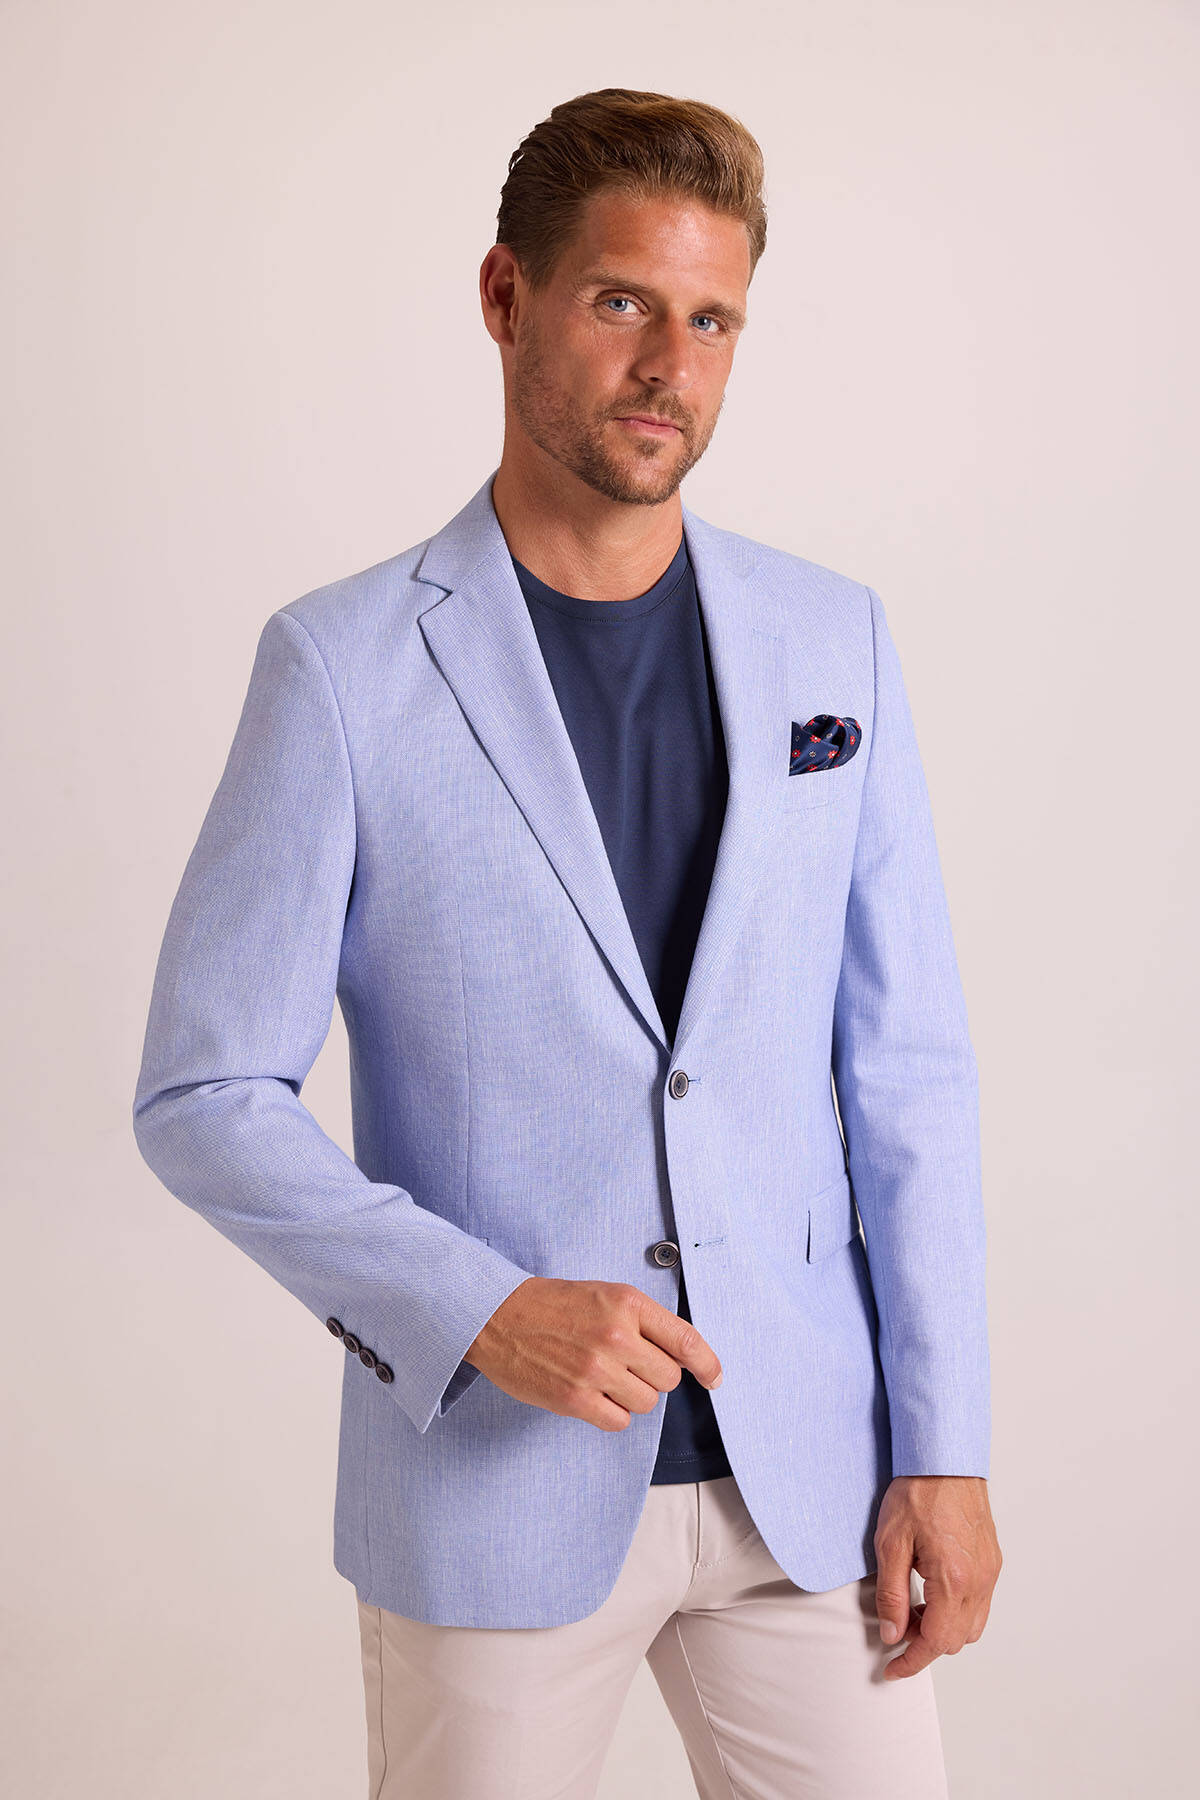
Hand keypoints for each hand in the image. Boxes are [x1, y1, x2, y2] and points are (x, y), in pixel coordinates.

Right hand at [465, 1276, 722, 1428]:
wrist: (498, 1316)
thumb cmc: (554, 1305)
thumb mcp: (605, 1295)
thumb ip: (644, 1321)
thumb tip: (683, 1357)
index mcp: (627, 1303)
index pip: (686, 1341)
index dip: (708, 1364)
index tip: (714, 1378)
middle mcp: (616, 1335)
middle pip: (668, 1378)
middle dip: (653, 1375)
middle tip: (626, 1363)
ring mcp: (595, 1369)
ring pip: (646, 1403)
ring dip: (631, 1395)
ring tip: (603, 1375)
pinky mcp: (575, 1399)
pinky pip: (619, 1421)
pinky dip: (611, 1413)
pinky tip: (592, 1394)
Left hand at [873, 1475, 1001, 1680]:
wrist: (946, 1456)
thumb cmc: (917, 1491)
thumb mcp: (891, 1542)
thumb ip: (891, 1594)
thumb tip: (891, 1633)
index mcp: (954, 1579)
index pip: (937, 1641)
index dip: (912, 1661)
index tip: (892, 1668)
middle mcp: (980, 1580)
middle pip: (957, 1640)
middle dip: (925, 1644)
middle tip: (896, 1629)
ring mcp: (990, 1571)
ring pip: (972, 1625)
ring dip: (943, 1629)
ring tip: (913, 1608)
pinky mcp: (992, 1560)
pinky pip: (979, 1603)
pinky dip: (956, 1610)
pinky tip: (932, 1591)